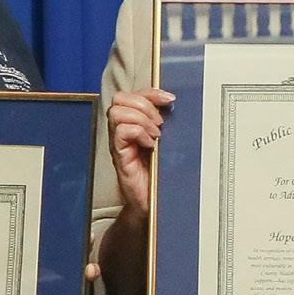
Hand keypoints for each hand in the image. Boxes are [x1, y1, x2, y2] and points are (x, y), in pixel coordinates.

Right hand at [107, 87, 172, 220]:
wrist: (152, 202)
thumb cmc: (159, 174)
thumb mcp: (167, 144)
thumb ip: (166, 125)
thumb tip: (175, 106)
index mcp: (134, 123)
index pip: (135, 94)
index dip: (151, 92)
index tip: (170, 99)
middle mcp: (122, 130)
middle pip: (120, 98)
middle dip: (144, 104)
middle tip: (159, 124)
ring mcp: (118, 142)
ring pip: (118, 112)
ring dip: (141, 120)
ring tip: (155, 135)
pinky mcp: (119, 155)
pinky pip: (121, 131)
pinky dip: (138, 133)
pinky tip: (150, 145)